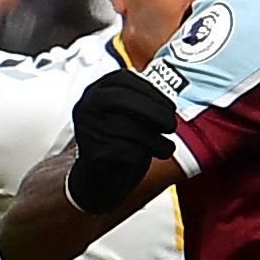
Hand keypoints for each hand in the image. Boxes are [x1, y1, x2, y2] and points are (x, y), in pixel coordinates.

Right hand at [66, 66, 177, 214]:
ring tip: (166, 148)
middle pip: (122, 100)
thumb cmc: (124, 139)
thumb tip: (172, 99)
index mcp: (98, 89)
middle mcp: (87, 106)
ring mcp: (87, 129)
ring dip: (156, 141)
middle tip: (172, 126)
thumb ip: (145, 100)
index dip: (153, 93)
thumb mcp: (133, 113)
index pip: (124, 80)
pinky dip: (142, 155)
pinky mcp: (92, 154)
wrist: (101, 179)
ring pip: (129, 128)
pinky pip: (126, 151)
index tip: (171, 107)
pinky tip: (147, 158)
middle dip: (155, 112)